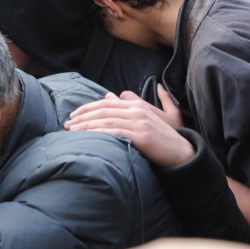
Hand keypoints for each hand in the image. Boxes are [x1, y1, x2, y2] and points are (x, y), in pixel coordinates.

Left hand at [66, 88, 192, 166]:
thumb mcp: (150, 117)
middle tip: (67, 124)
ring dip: (86, 125)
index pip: (106, 103)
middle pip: (103, 109)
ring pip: (106, 120)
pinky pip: (115, 132)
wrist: (182, 154)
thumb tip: (115, 94)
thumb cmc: (165, 138)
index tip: (74, 116)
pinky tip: (88, 137)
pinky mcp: (141, 135)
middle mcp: (137, 110)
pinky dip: (99, 133)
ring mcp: (139, 122)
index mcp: (137, 105)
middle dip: (83, 116)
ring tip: (72, 131)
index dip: (88, 108)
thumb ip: (134, 103)